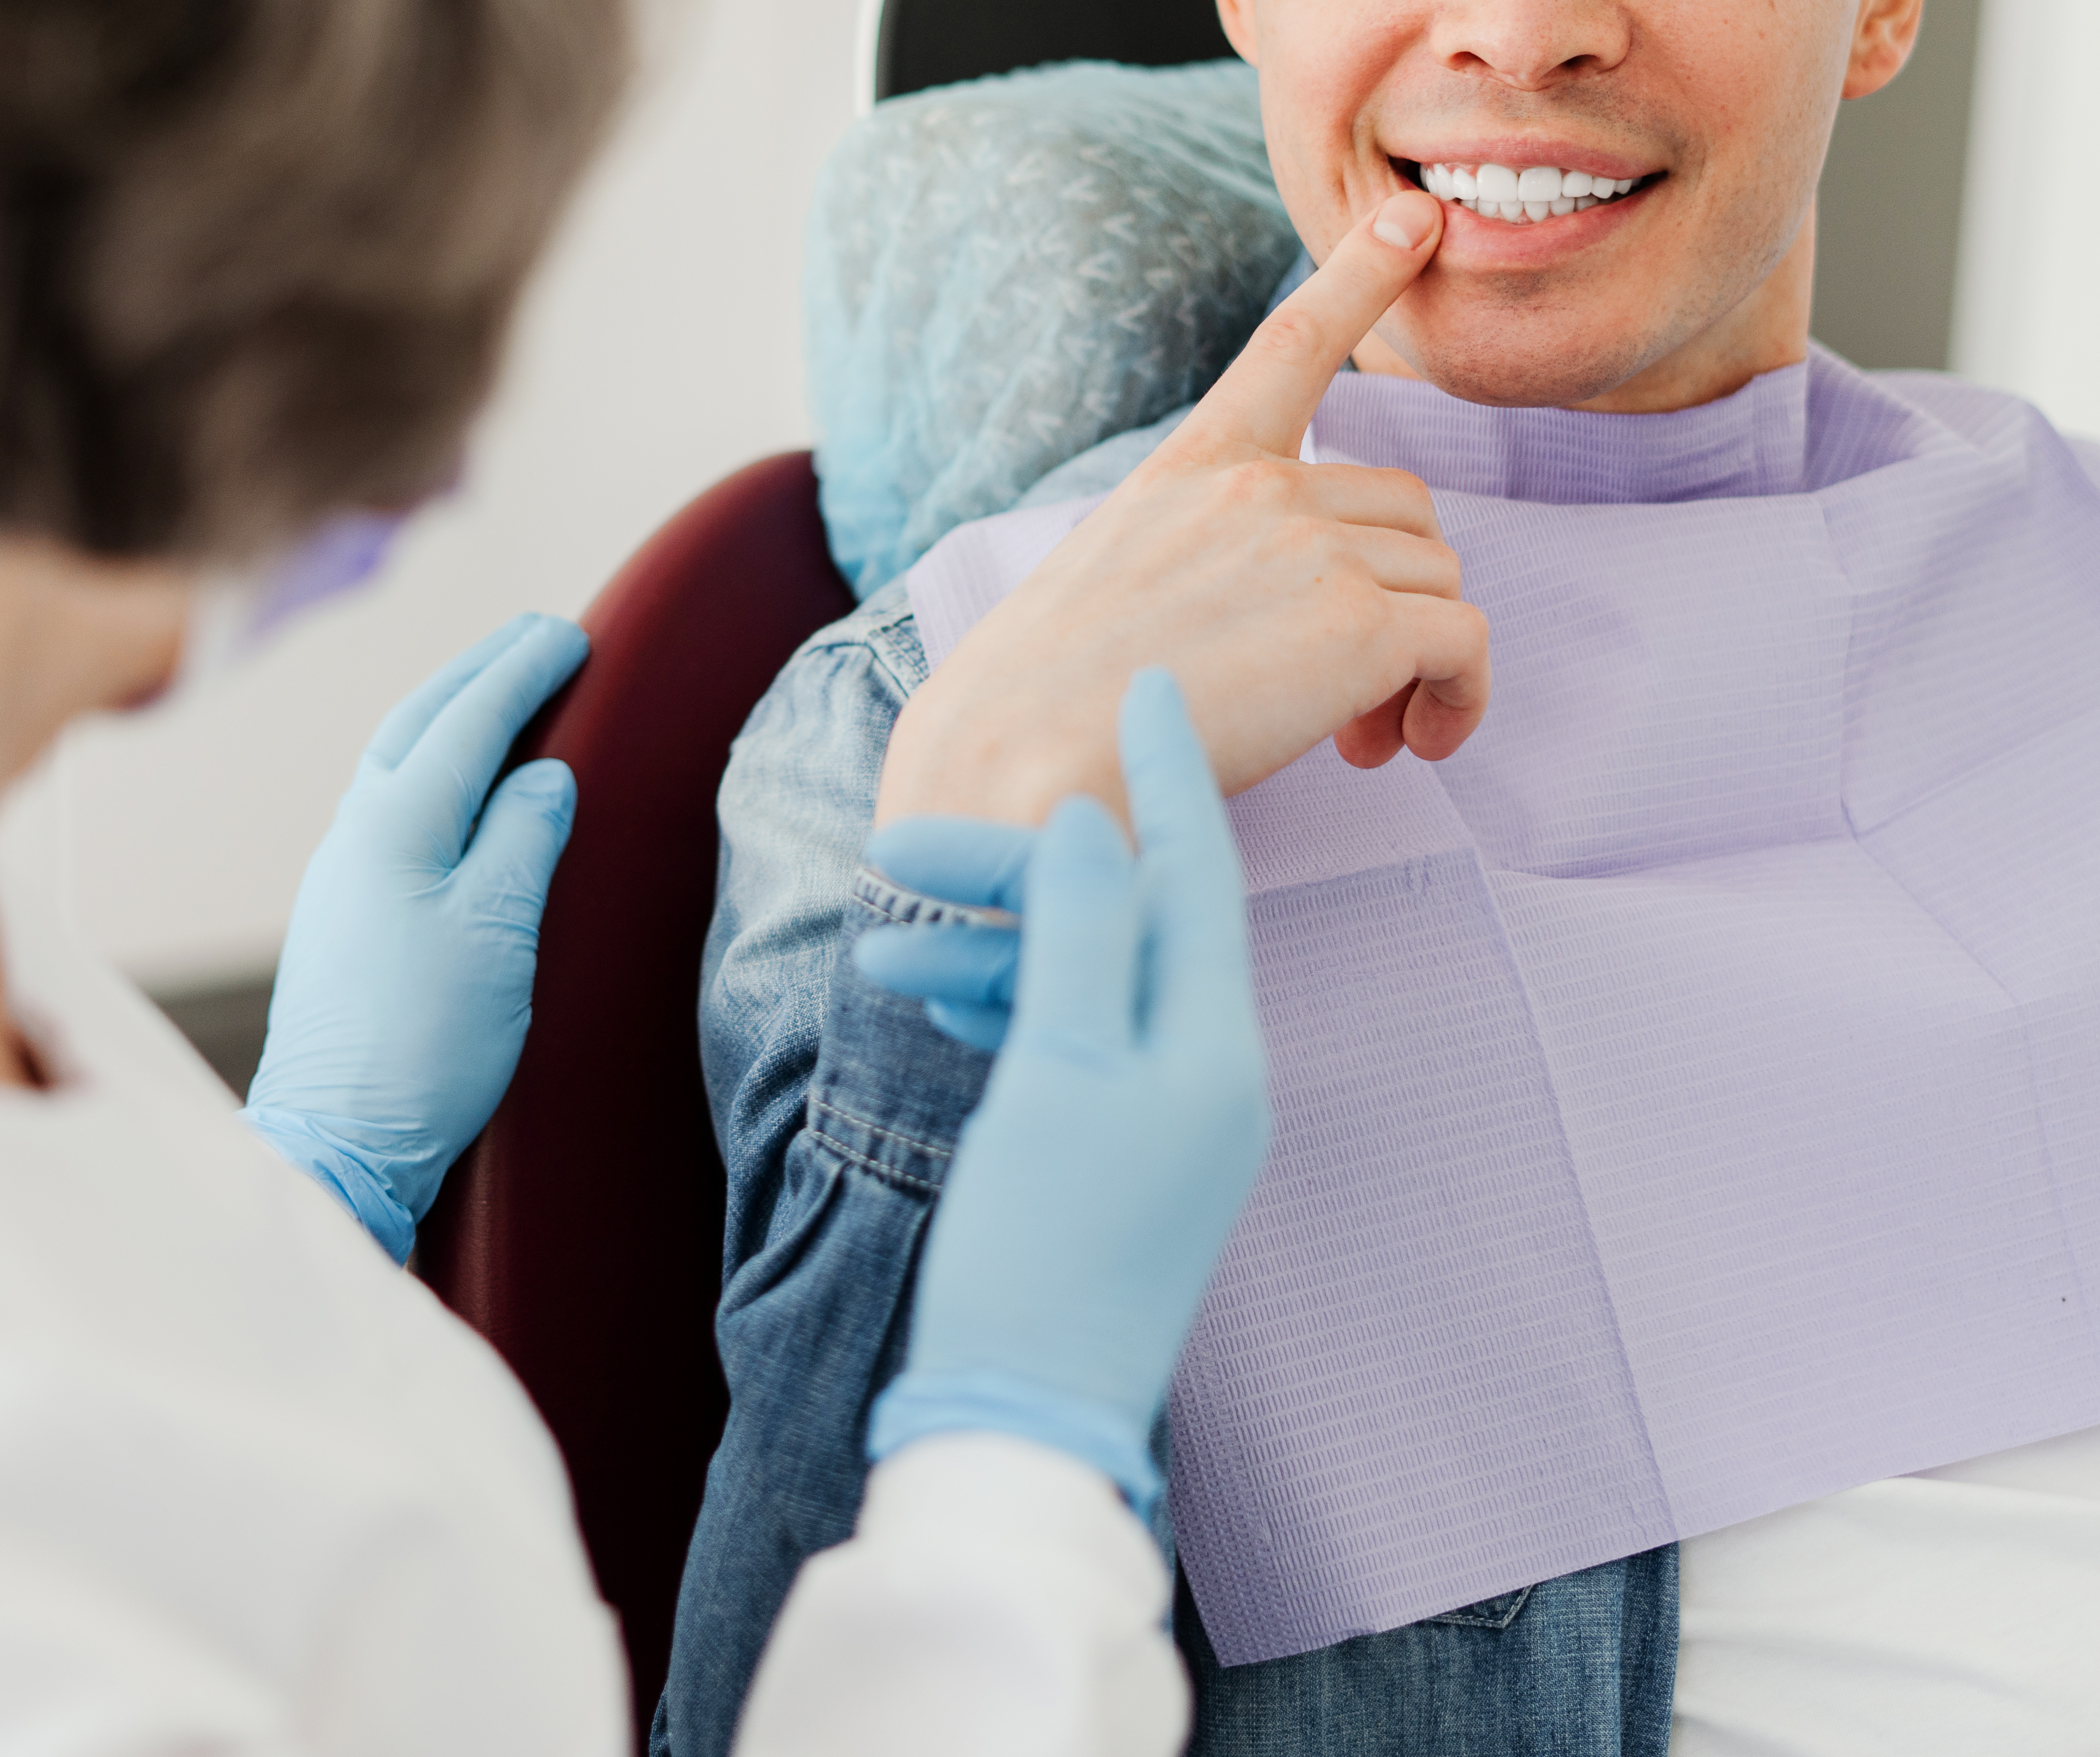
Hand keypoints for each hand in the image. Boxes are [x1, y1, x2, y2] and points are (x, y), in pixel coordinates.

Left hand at [241, 612, 586, 1263]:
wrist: (336, 1141)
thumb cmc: (422, 1044)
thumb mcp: (498, 930)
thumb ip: (525, 837)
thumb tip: (543, 775)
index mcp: (396, 824)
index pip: (470, 719)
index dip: (523, 671)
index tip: (568, 634)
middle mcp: (356, 835)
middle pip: (420, 722)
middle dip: (482, 672)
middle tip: (538, 638)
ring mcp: (340, 875)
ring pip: (397, 761)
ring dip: (451, 715)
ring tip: (501, 692)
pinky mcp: (342, 917)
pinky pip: (391, 808)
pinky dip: (432, 770)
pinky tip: (456, 787)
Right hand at [866, 671, 1272, 1508]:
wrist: (1021, 1419)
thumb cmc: (1041, 1249)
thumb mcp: (1057, 1066)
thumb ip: (1081, 932)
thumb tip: (1095, 821)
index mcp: (1215, 1044)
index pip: (1196, 869)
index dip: (1166, 769)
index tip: (1143, 680)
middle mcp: (1208, 1073)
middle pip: (1127, 922)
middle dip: (1021, 874)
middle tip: (905, 845)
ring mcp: (1165, 1121)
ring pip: (1084, 983)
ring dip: (992, 947)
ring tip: (885, 946)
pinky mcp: (1113, 1160)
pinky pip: (1070, 1045)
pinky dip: (1007, 1008)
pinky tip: (937, 996)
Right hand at [874, 188, 1487, 825]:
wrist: (1022, 769)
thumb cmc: (1047, 707)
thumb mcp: (1113, 584)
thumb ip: (1207, 561)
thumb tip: (1287, 620)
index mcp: (1191, 470)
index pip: (1292, 346)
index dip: (1361, 274)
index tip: (1417, 221)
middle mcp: (1260, 490)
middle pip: (1403, 513)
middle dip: (1397, 598)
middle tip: (1351, 697)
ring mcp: (1312, 550)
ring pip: (1440, 579)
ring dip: (1422, 661)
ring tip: (1360, 737)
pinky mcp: (1358, 628)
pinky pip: (1466, 644)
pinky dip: (1460, 699)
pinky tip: (1410, 745)